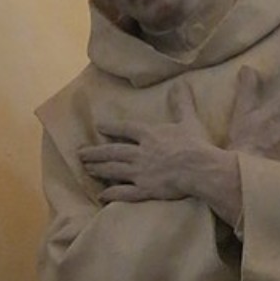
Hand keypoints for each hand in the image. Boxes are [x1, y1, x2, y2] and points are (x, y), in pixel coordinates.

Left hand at [80, 83, 216, 203]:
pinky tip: (101, 196)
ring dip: (99, 168)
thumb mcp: (189, 120)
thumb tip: (181, 84)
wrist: (199, 168)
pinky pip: (124, 192)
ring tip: (87, 168)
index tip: (99, 126)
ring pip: (114, 169)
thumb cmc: (195, 144)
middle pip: (112, 151)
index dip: (111, 127)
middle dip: (95, 152)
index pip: (125, 128)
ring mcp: (140, 172)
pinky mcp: (145, 189)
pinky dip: (112, 194)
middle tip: (81, 153)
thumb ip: (182, 103)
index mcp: (149, 135)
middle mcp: (139, 152)